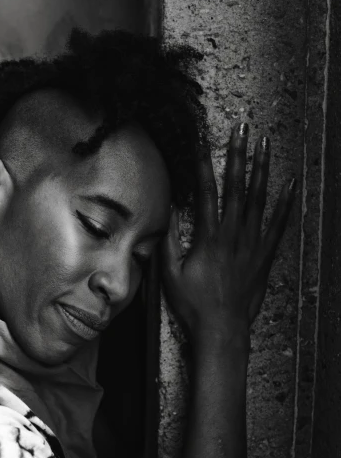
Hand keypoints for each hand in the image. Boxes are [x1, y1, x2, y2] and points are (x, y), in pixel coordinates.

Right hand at [160, 123, 295, 341]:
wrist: (222, 329)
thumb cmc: (194, 305)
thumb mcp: (170, 276)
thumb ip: (167, 243)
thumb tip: (166, 214)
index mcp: (208, 239)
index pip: (206, 193)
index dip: (204, 166)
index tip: (203, 142)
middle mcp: (233, 236)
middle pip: (237, 187)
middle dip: (239, 155)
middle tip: (242, 128)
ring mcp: (252, 245)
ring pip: (259, 199)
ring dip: (262, 169)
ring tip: (265, 144)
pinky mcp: (264, 256)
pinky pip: (278, 225)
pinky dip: (285, 203)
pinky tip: (290, 184)